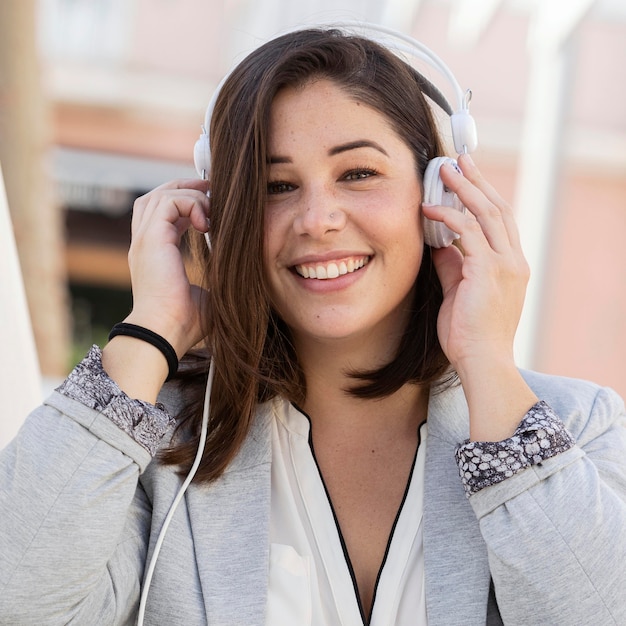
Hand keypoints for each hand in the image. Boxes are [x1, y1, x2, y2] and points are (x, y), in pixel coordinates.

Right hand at [123, 178, 210, 356]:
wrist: (165, 332)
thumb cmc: (185, 322)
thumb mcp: (207, 295)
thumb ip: (216, 278)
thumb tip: (239, 275)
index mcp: (154, 254)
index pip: (162, 216)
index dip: (187, 206)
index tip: (211, 211)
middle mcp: (145, 243)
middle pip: (156, 197)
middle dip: (185, 189)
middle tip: (212, 193)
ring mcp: (145, 238)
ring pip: (162, 194)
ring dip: (191, 196)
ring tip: (210, 212)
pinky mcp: (152, 237)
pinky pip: (170, 202)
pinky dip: (191, 204)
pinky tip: (206, 224)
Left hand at [422, 154, 536, 439]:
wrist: (482, 362)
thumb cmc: (469, 335)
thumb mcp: (458, 293)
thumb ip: (451, 266)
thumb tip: (439, 244)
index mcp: (511, 265)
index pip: (499, 221)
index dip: (482, 196)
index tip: (466, 178)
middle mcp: (514, 259)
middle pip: (496, 208)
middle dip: (476, 181)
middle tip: (457, 160)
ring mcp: (505, 264)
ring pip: (487, 213)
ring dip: (464, 188)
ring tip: (444, 169)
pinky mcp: (489, 270)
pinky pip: (468, 232)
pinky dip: (449, 216)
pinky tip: (430, 209)